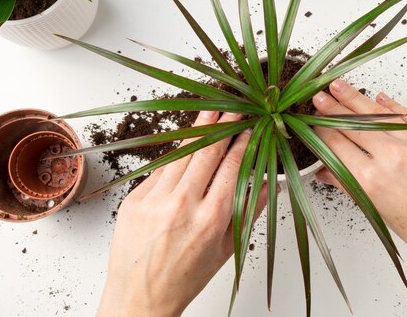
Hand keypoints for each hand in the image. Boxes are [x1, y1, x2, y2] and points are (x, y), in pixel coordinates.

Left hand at [97, 111, 266, 316]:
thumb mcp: (226, 249)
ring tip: (210, 112)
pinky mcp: (134, 198)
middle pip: (206, 151)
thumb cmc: (184, 278)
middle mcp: (182, 204)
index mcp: (211, 218)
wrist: (139, 299)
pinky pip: (160, 169)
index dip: (242, 143)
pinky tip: (185, 145)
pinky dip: (175, 156)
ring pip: (181, 154)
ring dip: (198, 130)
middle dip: (222, 125)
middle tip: (232, 109)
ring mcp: (154, 199)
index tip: (248, 129)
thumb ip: (249, 211)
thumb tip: (272, 185)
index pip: (232, 166)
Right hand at [312, 79, 406, 316]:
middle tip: (319, 96)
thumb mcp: (378, 211)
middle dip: (331, 108)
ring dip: (355, 98)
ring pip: (378, 112)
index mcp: (372, 179)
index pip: (336, 144)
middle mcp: (393, 156)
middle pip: (352, 123)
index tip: (312, 122)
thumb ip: (349, 184)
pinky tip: (378, 98)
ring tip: (339, 85)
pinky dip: (392, 106)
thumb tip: (326, 171)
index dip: (321, 130)